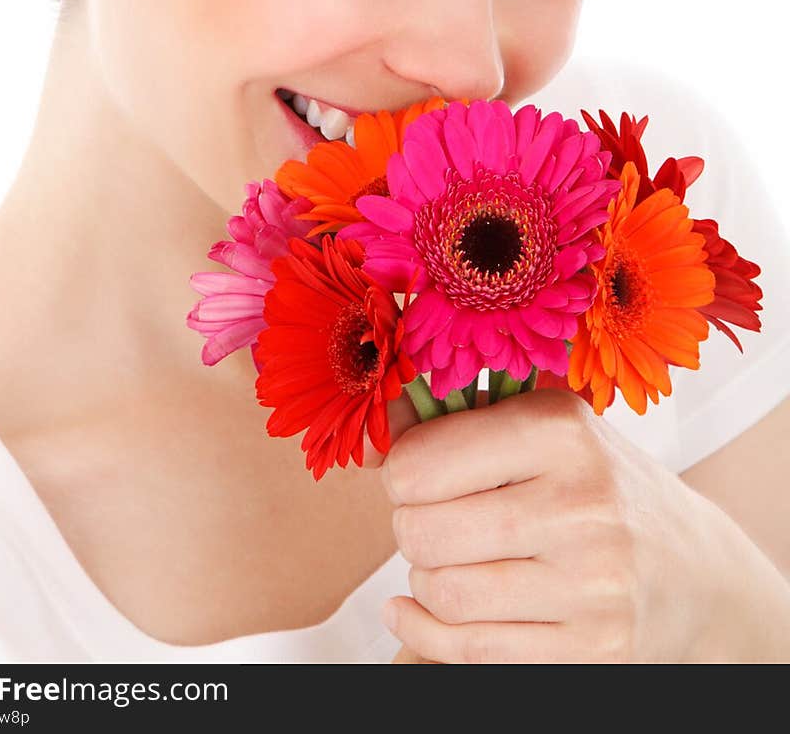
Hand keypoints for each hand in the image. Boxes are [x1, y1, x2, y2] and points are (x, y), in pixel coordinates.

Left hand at [366, 387, 729, 663]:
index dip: (400, 471)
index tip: (416, 473)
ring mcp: (591, 585)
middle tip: (433, 518)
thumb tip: (372, 429)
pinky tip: (422, 609)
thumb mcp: (539, 424)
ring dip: (424, 579)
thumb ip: (450, 417)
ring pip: (441, 594)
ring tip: (451, 557)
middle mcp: (581, 505)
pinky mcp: (591, 650)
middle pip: (422, 533)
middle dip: (410, 527)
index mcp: (562, 430)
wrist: (694, 569)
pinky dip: (426, 632)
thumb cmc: (595, 483)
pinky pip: (469, 650)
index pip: (420, 464)